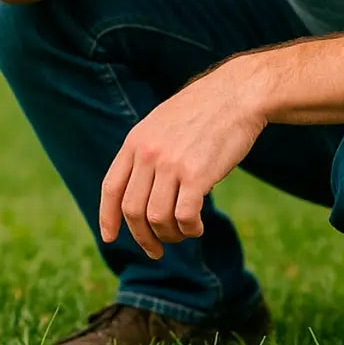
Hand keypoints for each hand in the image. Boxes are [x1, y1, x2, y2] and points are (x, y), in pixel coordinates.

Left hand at [99, 58, 267, 258]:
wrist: (235, 94)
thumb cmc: (202, 112)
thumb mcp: (161, 124)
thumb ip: (147, 151)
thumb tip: (142, 189)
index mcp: (135, 141)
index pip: (111, 187)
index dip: (107, 217)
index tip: (109, 238)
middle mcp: (148, 154)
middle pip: (132, 210)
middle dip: (143, 237)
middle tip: (157, 250)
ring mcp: (171, 164)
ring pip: (157, 218)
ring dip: (170, 235)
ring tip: (184, 233)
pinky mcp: (197, 174)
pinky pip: (184, 217)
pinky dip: (189, 229)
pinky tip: (198, 227)